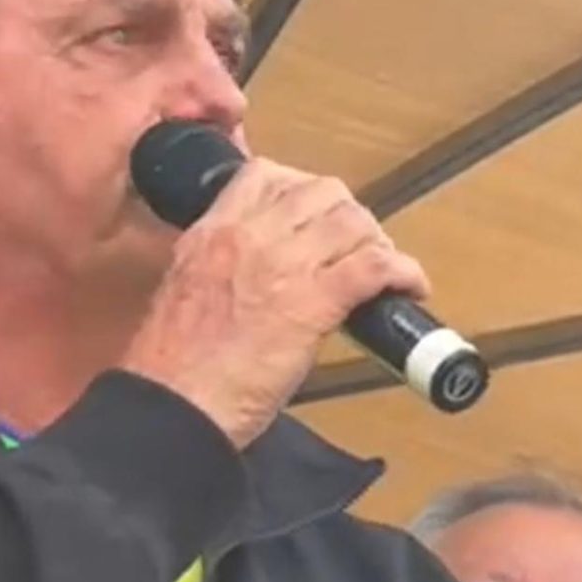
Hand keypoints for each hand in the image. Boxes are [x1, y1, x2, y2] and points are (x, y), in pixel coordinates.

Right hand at [121, 157, 429, 449]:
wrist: (175, 407)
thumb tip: (252, 279)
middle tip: (353, 247)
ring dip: (376, 241)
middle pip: (320, 191)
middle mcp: (247, 237)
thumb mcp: (181, 295)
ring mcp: (283, 265)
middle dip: (346, 215)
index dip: (299, 188)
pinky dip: (403, 272)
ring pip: (353, 219)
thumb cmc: (172, 371)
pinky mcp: (314, 302)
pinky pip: (376, 265)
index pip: (263, 175)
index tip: (311, 217)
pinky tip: (409, 289)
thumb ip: (215, 272)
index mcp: (209, 234)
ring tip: (382, 271)